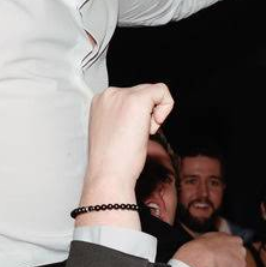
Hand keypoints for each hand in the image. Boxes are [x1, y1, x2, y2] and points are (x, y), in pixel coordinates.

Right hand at [81, 84, 174, 205]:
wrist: (108, 175)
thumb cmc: (111, 162)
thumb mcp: (113, 131)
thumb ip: (122, 117)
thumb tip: (139, 115)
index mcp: (100, 102)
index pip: (129, 96)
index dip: (136, 116)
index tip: (128, 135)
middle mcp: (108, 94)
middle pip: (142, 92)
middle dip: (146, 115)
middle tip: (136, 137)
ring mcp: (121, 95)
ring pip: (153, 92)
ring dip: (153, 115)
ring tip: (140, 135)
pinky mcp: (137, 100)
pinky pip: (162, 91)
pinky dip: (166, 107)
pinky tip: (152, 128)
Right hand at [174, 232, 246, 266]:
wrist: (199, 256)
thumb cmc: (194, 252)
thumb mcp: (200, 245)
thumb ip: (207, 249)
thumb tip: (204, 257)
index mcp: (222, 235)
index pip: (229, 245)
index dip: (226, 255)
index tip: (224, 262)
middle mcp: (234, 241)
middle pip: (237, 254)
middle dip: (233, 262)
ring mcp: (239, 253)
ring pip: (238, 265)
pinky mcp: (241, 265)